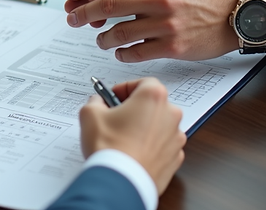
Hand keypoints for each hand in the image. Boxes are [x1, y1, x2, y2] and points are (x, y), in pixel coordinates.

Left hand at [65, 0, 239, 61]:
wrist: (234, 13)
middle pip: (108, 5)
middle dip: (83, 13)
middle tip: (73, 18)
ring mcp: (167, 23)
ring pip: (119, 32)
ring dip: (103, 37)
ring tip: (100, 38)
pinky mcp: (173, 46)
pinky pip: (136, 52)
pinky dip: (122, 53)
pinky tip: (119, 50)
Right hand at [79, 77, 185, 193]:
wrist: (120, 182)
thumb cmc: (110, 148)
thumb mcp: (90, 115)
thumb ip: (95, 101)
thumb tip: (97, 103)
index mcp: (154, 97)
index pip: (143, 82)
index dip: (125, 88)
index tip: (113, 97)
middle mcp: (170, 115)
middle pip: (153, 104)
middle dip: (135, 109)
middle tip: (116, 118)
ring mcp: (175, 138)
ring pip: (159, 126)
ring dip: (144, 128)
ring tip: (123, 139)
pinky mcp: (175, 158)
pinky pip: (162, 146)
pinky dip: (150, 147)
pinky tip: (133, 153)